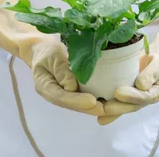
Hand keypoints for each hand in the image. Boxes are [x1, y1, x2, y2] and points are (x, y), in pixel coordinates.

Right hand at [0, 0, 104, 116]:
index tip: (93, 102)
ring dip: (99, 106)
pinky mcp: (74, 91)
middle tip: (110, 108)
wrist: (43, 49)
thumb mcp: (52, 56)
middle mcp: (57, 95)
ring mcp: (66, 94)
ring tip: (116, 106)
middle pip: (75, 106)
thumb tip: (72, 86)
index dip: (78, 101)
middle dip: (93, 108)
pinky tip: (113, 99)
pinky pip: (86, 98)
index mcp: (46, 87)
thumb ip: (61, 70)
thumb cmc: (47, 50)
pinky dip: (99, 99)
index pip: (62, 97)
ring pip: (82, 105)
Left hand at [97, 52, 158, 124]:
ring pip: (125, 102)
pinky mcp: (130, 84)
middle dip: (118, 106)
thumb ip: (154, 71)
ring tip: (96, 111)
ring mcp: (139, 90)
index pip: (146, 96)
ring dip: (112, 109)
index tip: (118, 92)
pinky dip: (109, 101)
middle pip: (134, 104)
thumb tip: (141, 86)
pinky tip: (96, 111)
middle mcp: (148, 93)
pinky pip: (120, 95)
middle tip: (104, 106)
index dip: (132, 96)